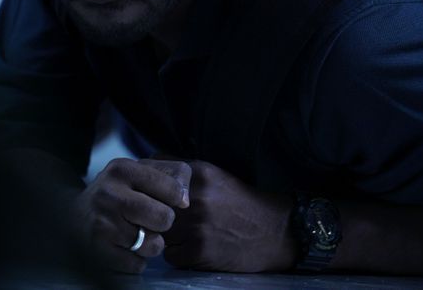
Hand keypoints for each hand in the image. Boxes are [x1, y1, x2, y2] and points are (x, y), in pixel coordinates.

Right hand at [73, 158, 190, 273]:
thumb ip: (168, 175)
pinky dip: (136, 261)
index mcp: (122, 169)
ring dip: (151, 244)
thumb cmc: (115, 194)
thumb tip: (186, 198)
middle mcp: (110, 194)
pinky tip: (124, 248)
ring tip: (137, 235)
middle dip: (163, 223)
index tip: (168, 201)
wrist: (71, 216)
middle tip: (149, 220)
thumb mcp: (135, 173)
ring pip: (153, 244)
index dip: (177, 199)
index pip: (172, 188)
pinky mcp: (98, 249)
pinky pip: (137, 264)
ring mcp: (103, 223)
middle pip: (165, 217)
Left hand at [162, 159, 296, 271]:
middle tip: (168, 217)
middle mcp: (193, 196)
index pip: (153, 171)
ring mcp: (196, 225)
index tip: (152, 190)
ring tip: (186, 234)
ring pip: (159, 231)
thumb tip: (147, 168)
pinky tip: (195, 249)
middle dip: (156, 211)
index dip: (149, 182)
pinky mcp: (199, 250)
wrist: (275, 231)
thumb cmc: (241, 203)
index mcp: (196, 173)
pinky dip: (179, 255)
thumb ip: (183, 173)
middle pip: (152, 204)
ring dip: (167, 235)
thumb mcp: (214, 176)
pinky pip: (170, 255)